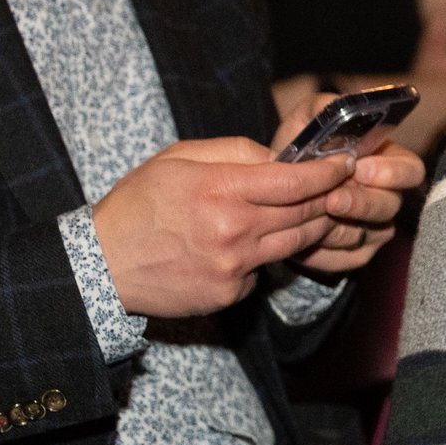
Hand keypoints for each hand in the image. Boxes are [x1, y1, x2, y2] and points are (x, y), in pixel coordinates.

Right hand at [90, 137, 352, 318]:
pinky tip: (251, 245)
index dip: (328, 171)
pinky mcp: (228, 293)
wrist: (100, 265)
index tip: (345, 162)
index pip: (296, 181)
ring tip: (316, 211)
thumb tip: (280, 157)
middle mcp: (233, 230)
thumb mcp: (178, 159)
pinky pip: (265, 271)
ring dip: (313, 226)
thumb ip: (234, 152)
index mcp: (221, 189)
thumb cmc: (138, 204)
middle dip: (330, 196)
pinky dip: (267, 256)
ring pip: (296, 243)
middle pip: (305, 212)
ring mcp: (233, 266)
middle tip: (341, 186)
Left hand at [270, 95, 420, 275]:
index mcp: (387, 162)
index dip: (392, 172)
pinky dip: (326, 251)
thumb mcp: (307, 121)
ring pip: (371, 235)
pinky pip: (349, 259)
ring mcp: (374, 228)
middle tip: (333, 198)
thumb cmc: (298, 152)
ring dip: (340, 227)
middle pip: (392, 206)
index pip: (411, 170)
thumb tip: (339, 109)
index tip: (360, 167)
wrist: (271, 193)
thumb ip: (324, 109)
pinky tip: (306, 240)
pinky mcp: (355, 254)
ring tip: (311, 216)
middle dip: (363, 202)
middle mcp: (387, 196)